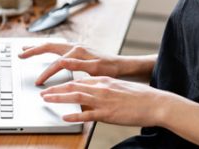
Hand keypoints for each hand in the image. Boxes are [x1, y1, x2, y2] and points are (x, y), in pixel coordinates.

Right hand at [18, 43, 120, 84]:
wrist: (120, 65)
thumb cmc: (110, 68)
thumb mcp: (95, 68)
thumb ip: (78, 65)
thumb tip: (61, 61)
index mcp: (77, 52)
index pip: (56, 62)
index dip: (46, 73)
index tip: (38, 83)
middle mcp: (74, 47)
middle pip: (49, 46)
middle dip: (34, 50)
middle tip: (20, 54)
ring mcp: (75, 48)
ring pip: (52, 46)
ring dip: (39, 47)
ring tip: (27, 49)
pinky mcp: (77, 51)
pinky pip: (57, 48)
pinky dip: (47, 49)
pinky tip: (45, 51)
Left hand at [41, 76, 168, 126]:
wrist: (155, 102)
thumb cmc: (139, 95)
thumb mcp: (118, 87)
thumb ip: (104, 88)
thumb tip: (92, 91)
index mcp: (103, 80)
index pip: (79, 80)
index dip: (64, 83)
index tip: (54, 85)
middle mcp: (101, 88)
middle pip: (73, 86)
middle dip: (56, 89)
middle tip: (43, 92)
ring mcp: (103, 100)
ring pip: (76, 97)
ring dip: (59, 98)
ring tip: (46, 99)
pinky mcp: (108, 114)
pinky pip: (88, 114)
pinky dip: (75, 115)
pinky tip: (65, 117)